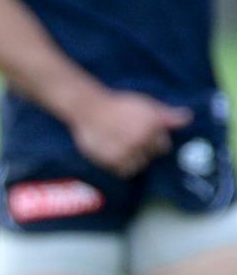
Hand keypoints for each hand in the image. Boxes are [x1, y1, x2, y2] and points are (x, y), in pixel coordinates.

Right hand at [69, 90, 190, 177]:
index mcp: (152, 126)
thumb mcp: (144, 104)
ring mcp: (126, 151)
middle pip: (150, 156)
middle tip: (129, 139)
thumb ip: (166, 115)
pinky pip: (123, 171)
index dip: (154, 140)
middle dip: (143, 149)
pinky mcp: (112, 160)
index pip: (163, 146)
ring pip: (138, 165)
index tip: (142, 134)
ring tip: (121, 147)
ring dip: (132, 159)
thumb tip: (188, 118)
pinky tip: (114, 153)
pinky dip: (120, 165)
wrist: (87, 108)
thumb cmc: (117, 104)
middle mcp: (141, 140)